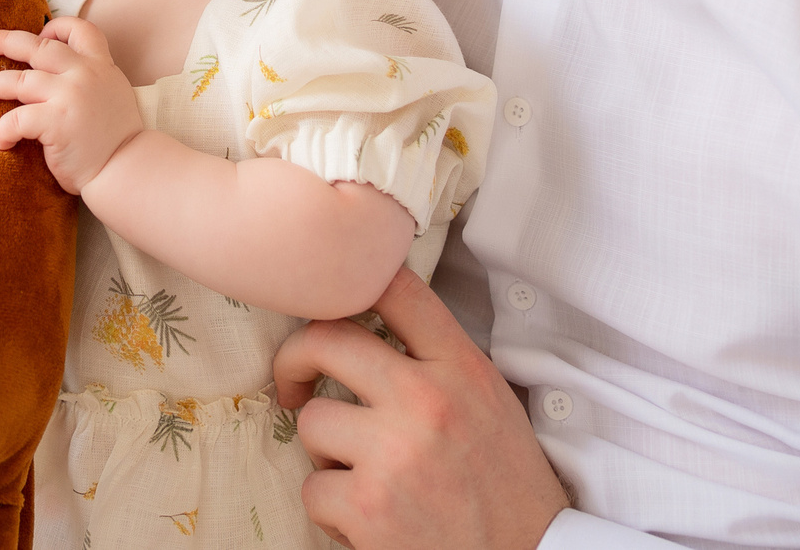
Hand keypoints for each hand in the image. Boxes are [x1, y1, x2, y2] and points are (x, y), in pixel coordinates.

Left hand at [0, 18, 144, 193]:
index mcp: (100, 65)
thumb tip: (59, 74)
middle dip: (4, 41)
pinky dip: (3, 130)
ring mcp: (69, 95)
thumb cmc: (118, 140)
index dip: (55, 27)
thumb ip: (91, 79)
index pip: (79, 28)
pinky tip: (2, 141)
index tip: (39, 35)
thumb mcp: (113, 94)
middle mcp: (84, 73)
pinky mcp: (56, 121)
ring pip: (18, 80)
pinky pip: (16, 119)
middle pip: (36, 46)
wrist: (128, 168)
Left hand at [272, 268, 567, 549]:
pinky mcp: (370, 507)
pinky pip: (314, 488)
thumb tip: (370, 323)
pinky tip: (369, 517)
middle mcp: (427, 399)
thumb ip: (437, 359)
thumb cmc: (504, 483)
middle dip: (295, 359)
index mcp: (461, 367)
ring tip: (363, 473)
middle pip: (326, 340)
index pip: (395, 288)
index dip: (350, 281)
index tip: (328, 305)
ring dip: (326, 453)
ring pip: (312, 422)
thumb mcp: (488, 399)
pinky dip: (332, 509)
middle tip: (295, 383)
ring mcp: (395, 453)